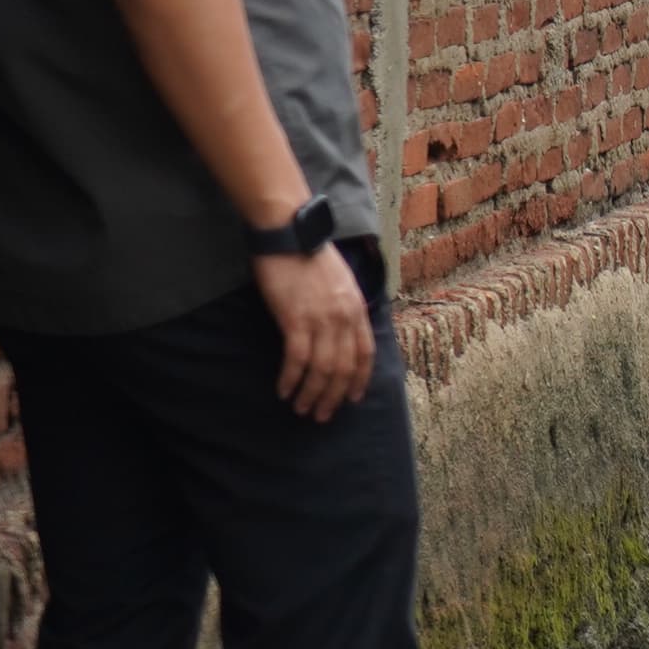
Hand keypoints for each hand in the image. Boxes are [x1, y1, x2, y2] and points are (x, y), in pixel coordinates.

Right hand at [255, 242, 376, 421]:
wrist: (290, 233)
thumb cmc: (310, 256)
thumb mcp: (340, 282)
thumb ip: (344, 308)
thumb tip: (341, 332)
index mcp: (357, 309)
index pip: (365, 354)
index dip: (358, 380)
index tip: (351, 399)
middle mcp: (345, 317)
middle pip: (343, 368)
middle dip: (333, 396)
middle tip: (321, 415)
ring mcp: (322, 319)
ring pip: (322, 369)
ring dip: (311, 394)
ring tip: (301, 409)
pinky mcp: (296, 319)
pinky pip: (296, 359)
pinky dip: (291, 379)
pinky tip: (283, 391)